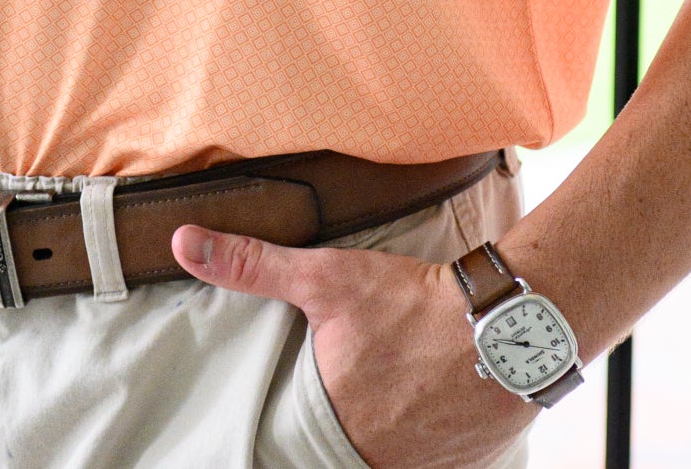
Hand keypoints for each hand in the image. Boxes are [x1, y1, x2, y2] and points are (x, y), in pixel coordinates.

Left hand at [172, 226, 529, 468]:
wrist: (507, 324)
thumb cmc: (412, 303)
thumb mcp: (325, 277)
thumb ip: (250, 264)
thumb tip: (183, 244)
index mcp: (334, 425)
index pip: (300, 439)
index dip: (301, 417)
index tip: (311, 392)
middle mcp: (377, 458)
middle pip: (348, 445)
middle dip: (348, 416)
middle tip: (357, 383)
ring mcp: (423, 465)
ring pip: (392, 452)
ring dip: (389, 425)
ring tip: (393, 388)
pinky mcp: (465, 462)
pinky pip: (433, 456)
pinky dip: (428, 432)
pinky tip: (430, 399)